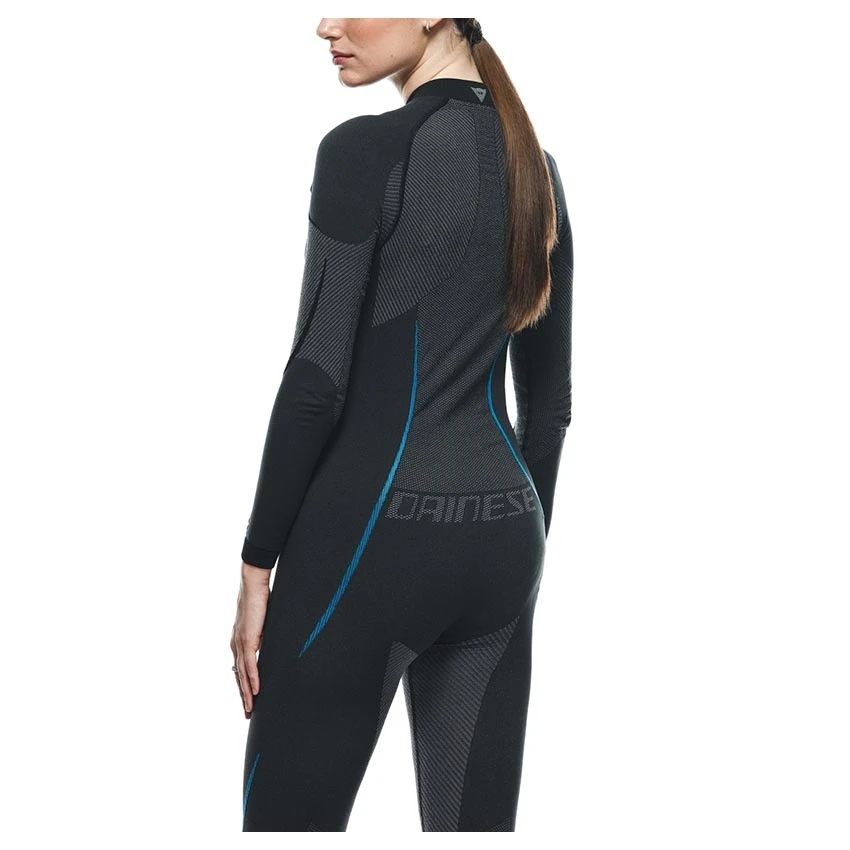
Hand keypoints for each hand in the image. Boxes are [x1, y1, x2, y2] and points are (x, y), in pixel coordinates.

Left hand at [231, 562, 270, 718]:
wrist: (253, 583)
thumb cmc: (260, 598)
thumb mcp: (265, 621)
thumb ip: (266, 635)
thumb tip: (274, 643)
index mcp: (239, 641)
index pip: (240, 669)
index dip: (244, 686)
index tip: (249, 700)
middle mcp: (236, 644)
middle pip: (238, 676)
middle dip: (243, 696)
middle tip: (248, 714)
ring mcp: (240, 642)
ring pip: (241, 674)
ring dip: (246, 693)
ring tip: (251, 709)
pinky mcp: (246, 638)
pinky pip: (249, 664)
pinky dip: (252, 679)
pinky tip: (256, 691)